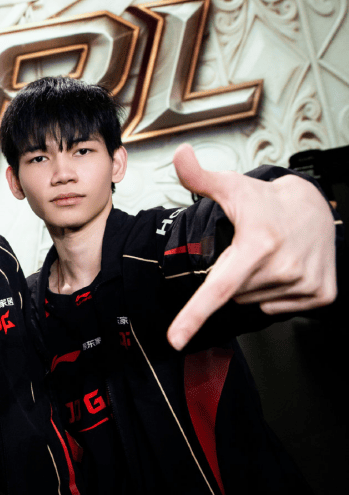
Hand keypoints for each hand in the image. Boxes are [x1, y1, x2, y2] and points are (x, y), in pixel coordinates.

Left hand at [166, 144, 336, 349]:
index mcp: (256, 245)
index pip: (217, 288)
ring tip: (266, 256)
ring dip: (252, 284)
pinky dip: (274, 294)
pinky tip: (283, 268)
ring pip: (253, 302)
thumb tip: (179, 154)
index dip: (193, 316)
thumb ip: (198, 176)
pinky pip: (277, 309)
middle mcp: (283, 267)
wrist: (314, 207)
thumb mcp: (230, 186)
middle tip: (247, 249)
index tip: (174, 340)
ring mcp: (304, 283)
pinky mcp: (320, 295)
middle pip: (233, 295)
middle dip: (232, 275)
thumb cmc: (264, 200)